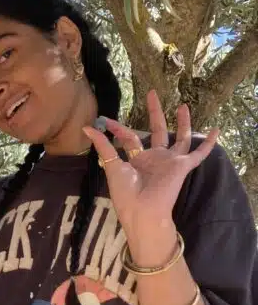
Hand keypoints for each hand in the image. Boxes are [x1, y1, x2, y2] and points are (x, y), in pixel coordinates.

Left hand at [83, 90, 217, 265]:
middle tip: (152, 94)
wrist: (142, 210)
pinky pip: (199, 153)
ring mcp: (170, 162)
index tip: (106, 120)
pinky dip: (208, 143)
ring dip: (183, 122)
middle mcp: (155, 159)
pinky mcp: (182, 166)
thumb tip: (86, 127)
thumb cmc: (125, 192)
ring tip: (183, 105)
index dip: (118, 128)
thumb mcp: (111, 165)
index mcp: (137, 161)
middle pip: (156, 131)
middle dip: (155, 112)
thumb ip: (103, 145)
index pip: (130, 138)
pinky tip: (217, 130)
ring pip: (180, 138)